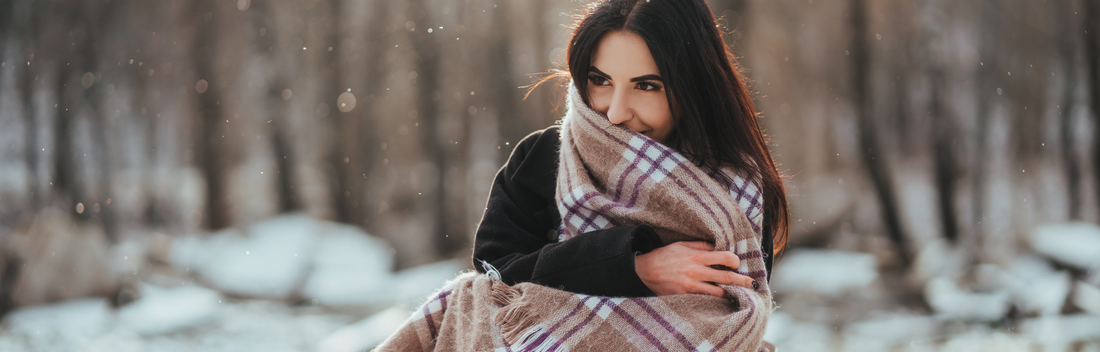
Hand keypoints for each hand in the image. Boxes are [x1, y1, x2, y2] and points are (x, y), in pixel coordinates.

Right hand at [635, 241, 755, 296]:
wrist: (643, 271)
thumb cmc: (664, 256)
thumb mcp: (681, 245)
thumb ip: (700, 246)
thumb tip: (718, 247)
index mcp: (696, 257)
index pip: (724, 258)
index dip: (735, 261)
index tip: (736, 263)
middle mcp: (696, 272)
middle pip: (726, 278)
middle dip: (742, 281)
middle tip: (752, 283)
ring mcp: (691, 287)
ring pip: (718, 293)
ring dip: (730, 293)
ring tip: (737, 293)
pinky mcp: (685, 297)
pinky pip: (705, 300)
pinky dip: (714, 300)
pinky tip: (720, 299)